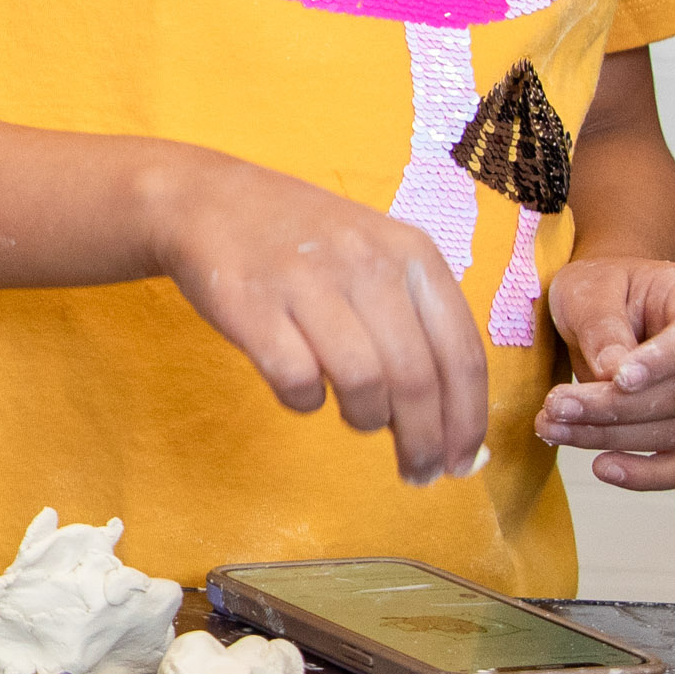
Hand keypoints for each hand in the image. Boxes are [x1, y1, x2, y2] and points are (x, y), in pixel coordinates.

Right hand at [145, 147, 487, 485]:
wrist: (207, 200)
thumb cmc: (306, 244)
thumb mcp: (377, 258)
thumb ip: (418, 326)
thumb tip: (455, 429)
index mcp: (412, 254)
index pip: (461, 354)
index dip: (467, 421)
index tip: (461, 465)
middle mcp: (366, 263)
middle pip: (416, 379)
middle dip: (423, 442)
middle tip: (417, 473)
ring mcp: (306, 280)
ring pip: (363, 383)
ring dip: (365, 418)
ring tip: (356, 418)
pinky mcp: (250, 303)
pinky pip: (296, 379)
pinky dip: (305, 402)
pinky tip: (301, 391)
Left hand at [533, 256, 674, 488]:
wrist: (609, 300)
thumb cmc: (604, 287)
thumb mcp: (590, 287)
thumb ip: (603, 325)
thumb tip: (612, 372)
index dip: (659, 364)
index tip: (617, 378)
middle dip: (611, 407)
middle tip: (555, 405)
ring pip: (672, 431)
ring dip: (608, 437)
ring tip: (552, 427)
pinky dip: (647, 475)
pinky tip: (602, 468)